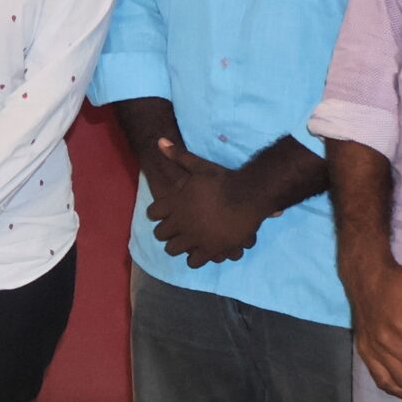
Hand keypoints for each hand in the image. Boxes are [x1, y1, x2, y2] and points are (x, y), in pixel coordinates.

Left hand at [145, 139, 267, 266]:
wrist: (248, 195)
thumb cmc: (224, 180)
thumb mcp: (199, 166)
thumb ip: (178, 156)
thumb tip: (159, 140)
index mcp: (174, 203)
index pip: (153, 213)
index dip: (158, 214)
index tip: (164, 214)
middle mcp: (180, 221)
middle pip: (161, 234)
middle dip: (166, 232)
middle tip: (174, 231)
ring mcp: (194, 237)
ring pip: (173, 249)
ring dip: (178, 246)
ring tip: (186, 242)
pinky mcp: (209, 249)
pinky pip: (193, 261)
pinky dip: (195, 259)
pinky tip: (200, 252)